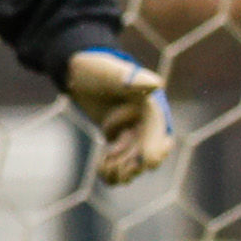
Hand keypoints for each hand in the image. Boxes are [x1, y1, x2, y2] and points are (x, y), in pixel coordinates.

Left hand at [66, 47, 173, 184]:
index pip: (161, 134)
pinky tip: (100, 168)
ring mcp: (134, 131)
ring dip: (121, 171)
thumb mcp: (112, 73)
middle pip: (149, 154)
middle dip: (135, 165)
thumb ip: (133, 80)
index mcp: (152, 106)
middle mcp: (147, 122)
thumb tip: (157, 84)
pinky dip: (112, 171)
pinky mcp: (120, 138)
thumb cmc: (97, 69)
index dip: (155, 151)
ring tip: (103, 164)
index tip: (146, 165)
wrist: (79, 72)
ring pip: (134, 163)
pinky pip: (121, 162)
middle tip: (113, 163)